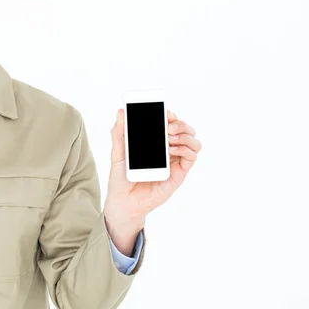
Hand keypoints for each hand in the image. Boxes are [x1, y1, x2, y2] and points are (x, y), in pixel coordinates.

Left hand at [103, 109, 201, 252]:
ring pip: (193, 141)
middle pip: (185, 129)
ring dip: (185, 135)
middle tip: (167, 127)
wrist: (123, 201)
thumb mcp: (118, 152)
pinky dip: (186, 150)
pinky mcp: (179, 174)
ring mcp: (175, 161)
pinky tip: (172, 151)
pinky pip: (191, 158)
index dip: (171, 115)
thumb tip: (121, 112)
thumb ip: (119, 133)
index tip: (165, 111)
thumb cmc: (121, 177)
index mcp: (155, 142)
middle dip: (180, 124)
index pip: (169, 123)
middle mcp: (168, 149)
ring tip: (169, 138)